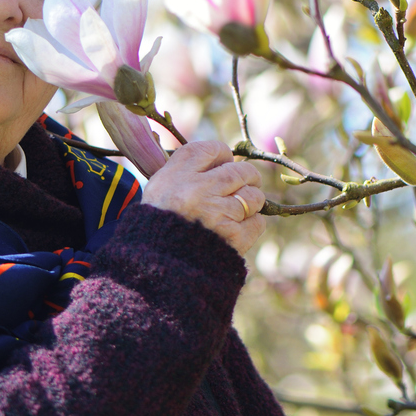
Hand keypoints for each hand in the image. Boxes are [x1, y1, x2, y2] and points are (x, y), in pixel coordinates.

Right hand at [143, 141, 265, 255]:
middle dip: (247, 177)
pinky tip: (236, 229)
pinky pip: (257, 222)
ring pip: (254, 197)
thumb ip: (187, 169)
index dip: (224, 155)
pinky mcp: (233, 237)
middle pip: (242, 171)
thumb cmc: (160, 224)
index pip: (213, 149)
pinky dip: (251, 225)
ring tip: (235, 211)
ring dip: (250, 203)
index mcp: (178, 174)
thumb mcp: (160, 187)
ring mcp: (218, 213)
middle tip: (242, 185)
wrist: (157, 266)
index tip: (223, 164)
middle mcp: (199, 189)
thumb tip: (224, 160)